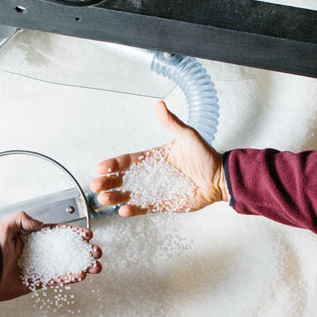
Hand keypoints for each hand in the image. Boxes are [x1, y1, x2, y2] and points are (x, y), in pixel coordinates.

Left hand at [0, 212, 101, 300]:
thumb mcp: (3, 225)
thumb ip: (23, 219)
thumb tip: (40, 224)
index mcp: (27, 237)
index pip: (55, 233)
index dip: (71, 234)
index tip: (86, 235)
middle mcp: (33, 252)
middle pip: (64, 250)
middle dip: (81, 251)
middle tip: (95, 251)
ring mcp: (35, 267)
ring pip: (63, 266)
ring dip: (80, 265)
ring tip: (95, 265)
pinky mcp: (33, 282)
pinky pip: (55, 280)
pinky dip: (69, 278)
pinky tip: (81, 275)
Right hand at [90, 100, 228, 216]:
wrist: (220, 178)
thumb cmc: (206, 156)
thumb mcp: (188, 136)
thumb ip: (172, 123)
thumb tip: (160, 106)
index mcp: (154, 157)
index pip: (129, 161)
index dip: (114, 164)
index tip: (101, 166)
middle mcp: (152, 174)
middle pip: (124, 179)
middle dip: (108, 182)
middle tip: (95, 186)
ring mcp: (156, 190)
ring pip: (130, 194)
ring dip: (116, 197)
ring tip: (104, 200)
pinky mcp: (163, 203)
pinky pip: (145, 207)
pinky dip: (133, 210)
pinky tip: (123, 210)